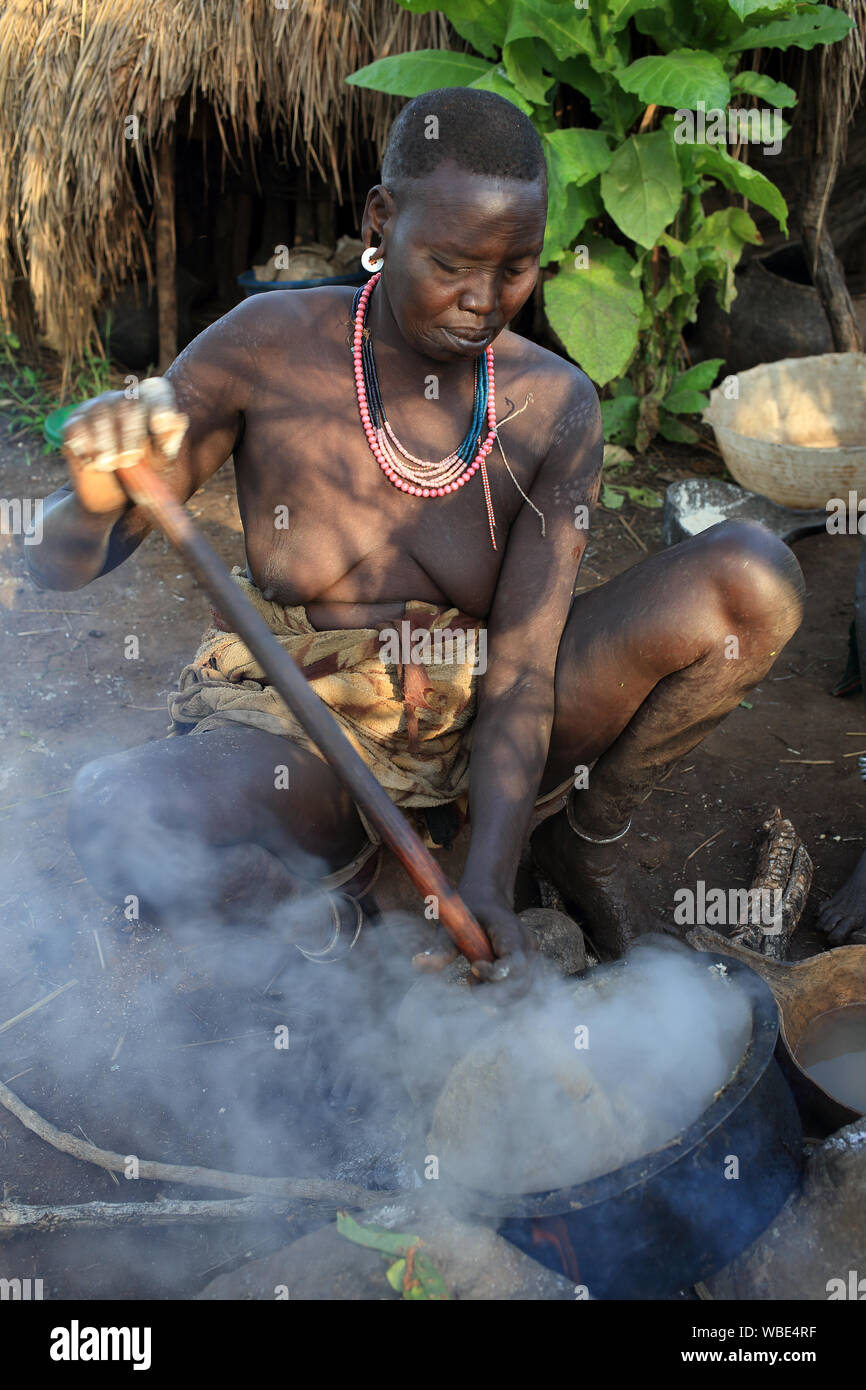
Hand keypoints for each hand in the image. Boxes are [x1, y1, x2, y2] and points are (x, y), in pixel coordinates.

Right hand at [63, 378, 186, 513]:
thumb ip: (168, 442)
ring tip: (109, 465)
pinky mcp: (73, 424)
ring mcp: (95, 409)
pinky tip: (92, 463)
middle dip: (131, 432)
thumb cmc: (144, 476)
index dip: (159, 405)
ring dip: (107, 442)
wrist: (114, 499)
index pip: (156, 391)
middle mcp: (122, 400)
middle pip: (127, 403)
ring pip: (100, 413)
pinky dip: (85, 446)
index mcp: (148, 406)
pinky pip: (77, 427)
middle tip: (131, 459)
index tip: (161, 425)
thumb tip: (178, 419)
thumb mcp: (161, 463)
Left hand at [411, 887, 536, 989]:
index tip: (472, 969)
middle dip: (495, 993)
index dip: (495, 974)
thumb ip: (440, 947)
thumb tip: (417, 965)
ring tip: (473, 978)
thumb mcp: (452, 924)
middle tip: (469, 982)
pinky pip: (519, 988)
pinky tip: (482, 981)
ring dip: (498, 996)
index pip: (514, 962)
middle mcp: (526, 946)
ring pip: (522, 990)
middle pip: (521, 983)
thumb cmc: (468, 911)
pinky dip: (501, 993)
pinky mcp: (527, 966)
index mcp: (510, 931)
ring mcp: (529, 957)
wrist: (487, 898)